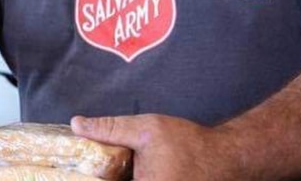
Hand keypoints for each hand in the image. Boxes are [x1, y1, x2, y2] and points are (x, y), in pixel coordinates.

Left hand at [71, 114, 240, 180]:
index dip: (87, 178)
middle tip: (88, 168)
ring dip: (115, 178)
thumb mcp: (145, 130)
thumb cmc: (188, 144)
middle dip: (101, 177)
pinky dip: (128, 180)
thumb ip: (109, 128)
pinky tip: (126, 174)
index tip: (74, 172)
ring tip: (108, 169)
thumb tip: (77, 124)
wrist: (226, 158)